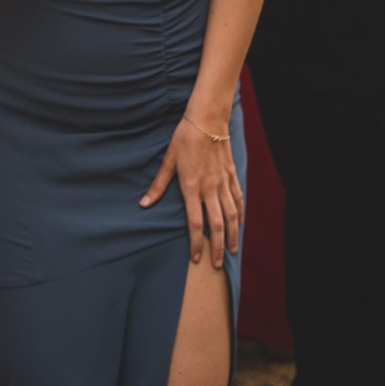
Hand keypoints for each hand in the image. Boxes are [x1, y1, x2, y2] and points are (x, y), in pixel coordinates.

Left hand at [140, 111, 242, 268]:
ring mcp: (223, 183)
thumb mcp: (168, 160)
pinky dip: (240, 215)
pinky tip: (240, 225)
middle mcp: (210, 188)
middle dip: (216, 247)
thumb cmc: (184, 138)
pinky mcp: (232, 176)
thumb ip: (158, 185)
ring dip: (232, 235)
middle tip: (215, 265)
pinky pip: (238, 200)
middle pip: (217, 225)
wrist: (207, 120)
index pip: (195, 222)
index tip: (195, 257)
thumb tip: (144, 203)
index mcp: (192, 187)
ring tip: (231, 251)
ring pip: (232, 216)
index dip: (196, 242)